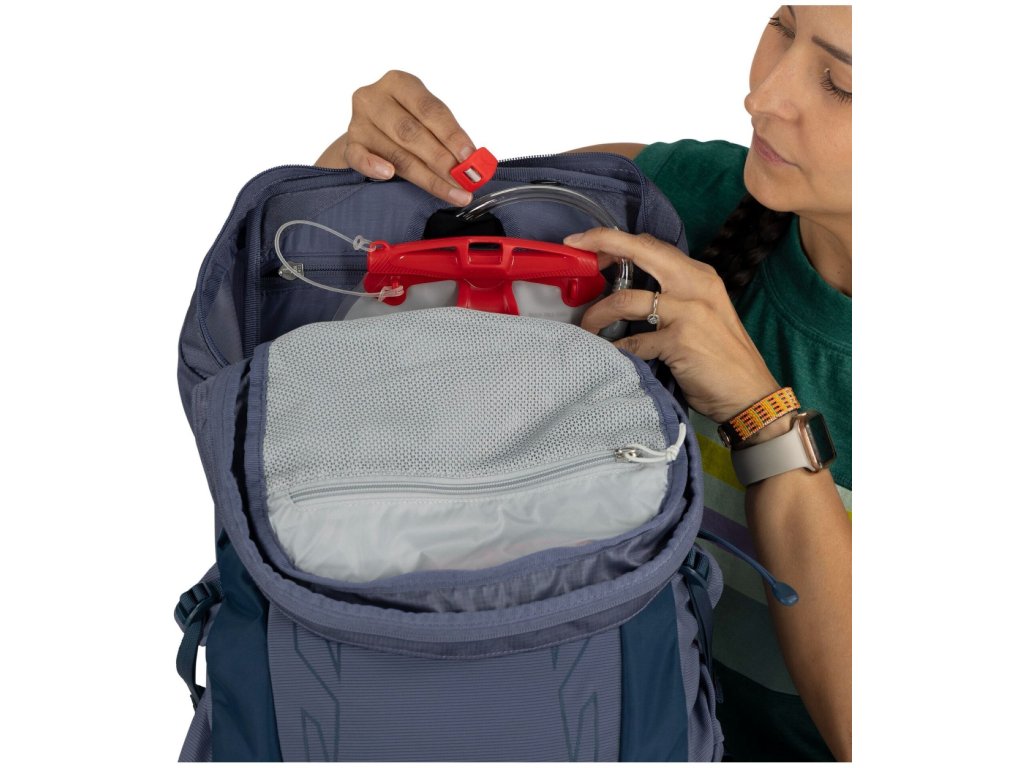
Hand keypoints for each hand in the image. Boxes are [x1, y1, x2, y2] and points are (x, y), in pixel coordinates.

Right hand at [317, 70, 477, 205]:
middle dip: (441, 160)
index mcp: (399, 83)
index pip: (429, 109)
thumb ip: (445, 137)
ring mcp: (358, 122)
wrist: (370, 132)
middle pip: (411, 132)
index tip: (470, 156)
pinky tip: (389, 175)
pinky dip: (374, 166)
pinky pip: (359, 158)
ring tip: (453, 192)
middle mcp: (375, 98)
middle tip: (463, 180)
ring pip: (395, 153)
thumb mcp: (425, 119)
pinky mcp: (349, 144)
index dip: (452, 134)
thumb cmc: (405, 123)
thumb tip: (472, 163)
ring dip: (427, 177)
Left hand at [568, 228, 779, 422]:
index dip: (616, 240)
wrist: (750, 394)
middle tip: (573, 248)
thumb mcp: (701, 314)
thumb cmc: (722, 358)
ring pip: (625, 299)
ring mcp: (688, 311)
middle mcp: (695, 285)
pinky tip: (608, 353)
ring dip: (598, 314)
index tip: (588, 242)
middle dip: (600, 242)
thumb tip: (626, 292)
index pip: (652, 245)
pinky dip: (615, 348)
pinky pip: (632, 342)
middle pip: (640, 250)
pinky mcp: (679, 340)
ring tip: (586, 327)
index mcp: (699, 275)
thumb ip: (672, 297)